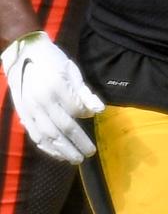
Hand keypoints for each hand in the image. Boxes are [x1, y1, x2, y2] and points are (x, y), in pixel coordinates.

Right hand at [0, 31, 103, 163]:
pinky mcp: (23, 114)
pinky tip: (57, 154)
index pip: (76, 110)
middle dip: (78, 143)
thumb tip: (99, 110)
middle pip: (64, 127)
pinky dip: (46, 147)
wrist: (22, 54)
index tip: (92, 115)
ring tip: (75, 159)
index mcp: (56, 87)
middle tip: (89, 153)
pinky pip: (35, 135)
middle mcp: (42, 100)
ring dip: (63, 150)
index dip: (86, 115)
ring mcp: (30, 109)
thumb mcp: (72, 70)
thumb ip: (84, 92)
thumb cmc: (51, 61)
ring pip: (48, 136)